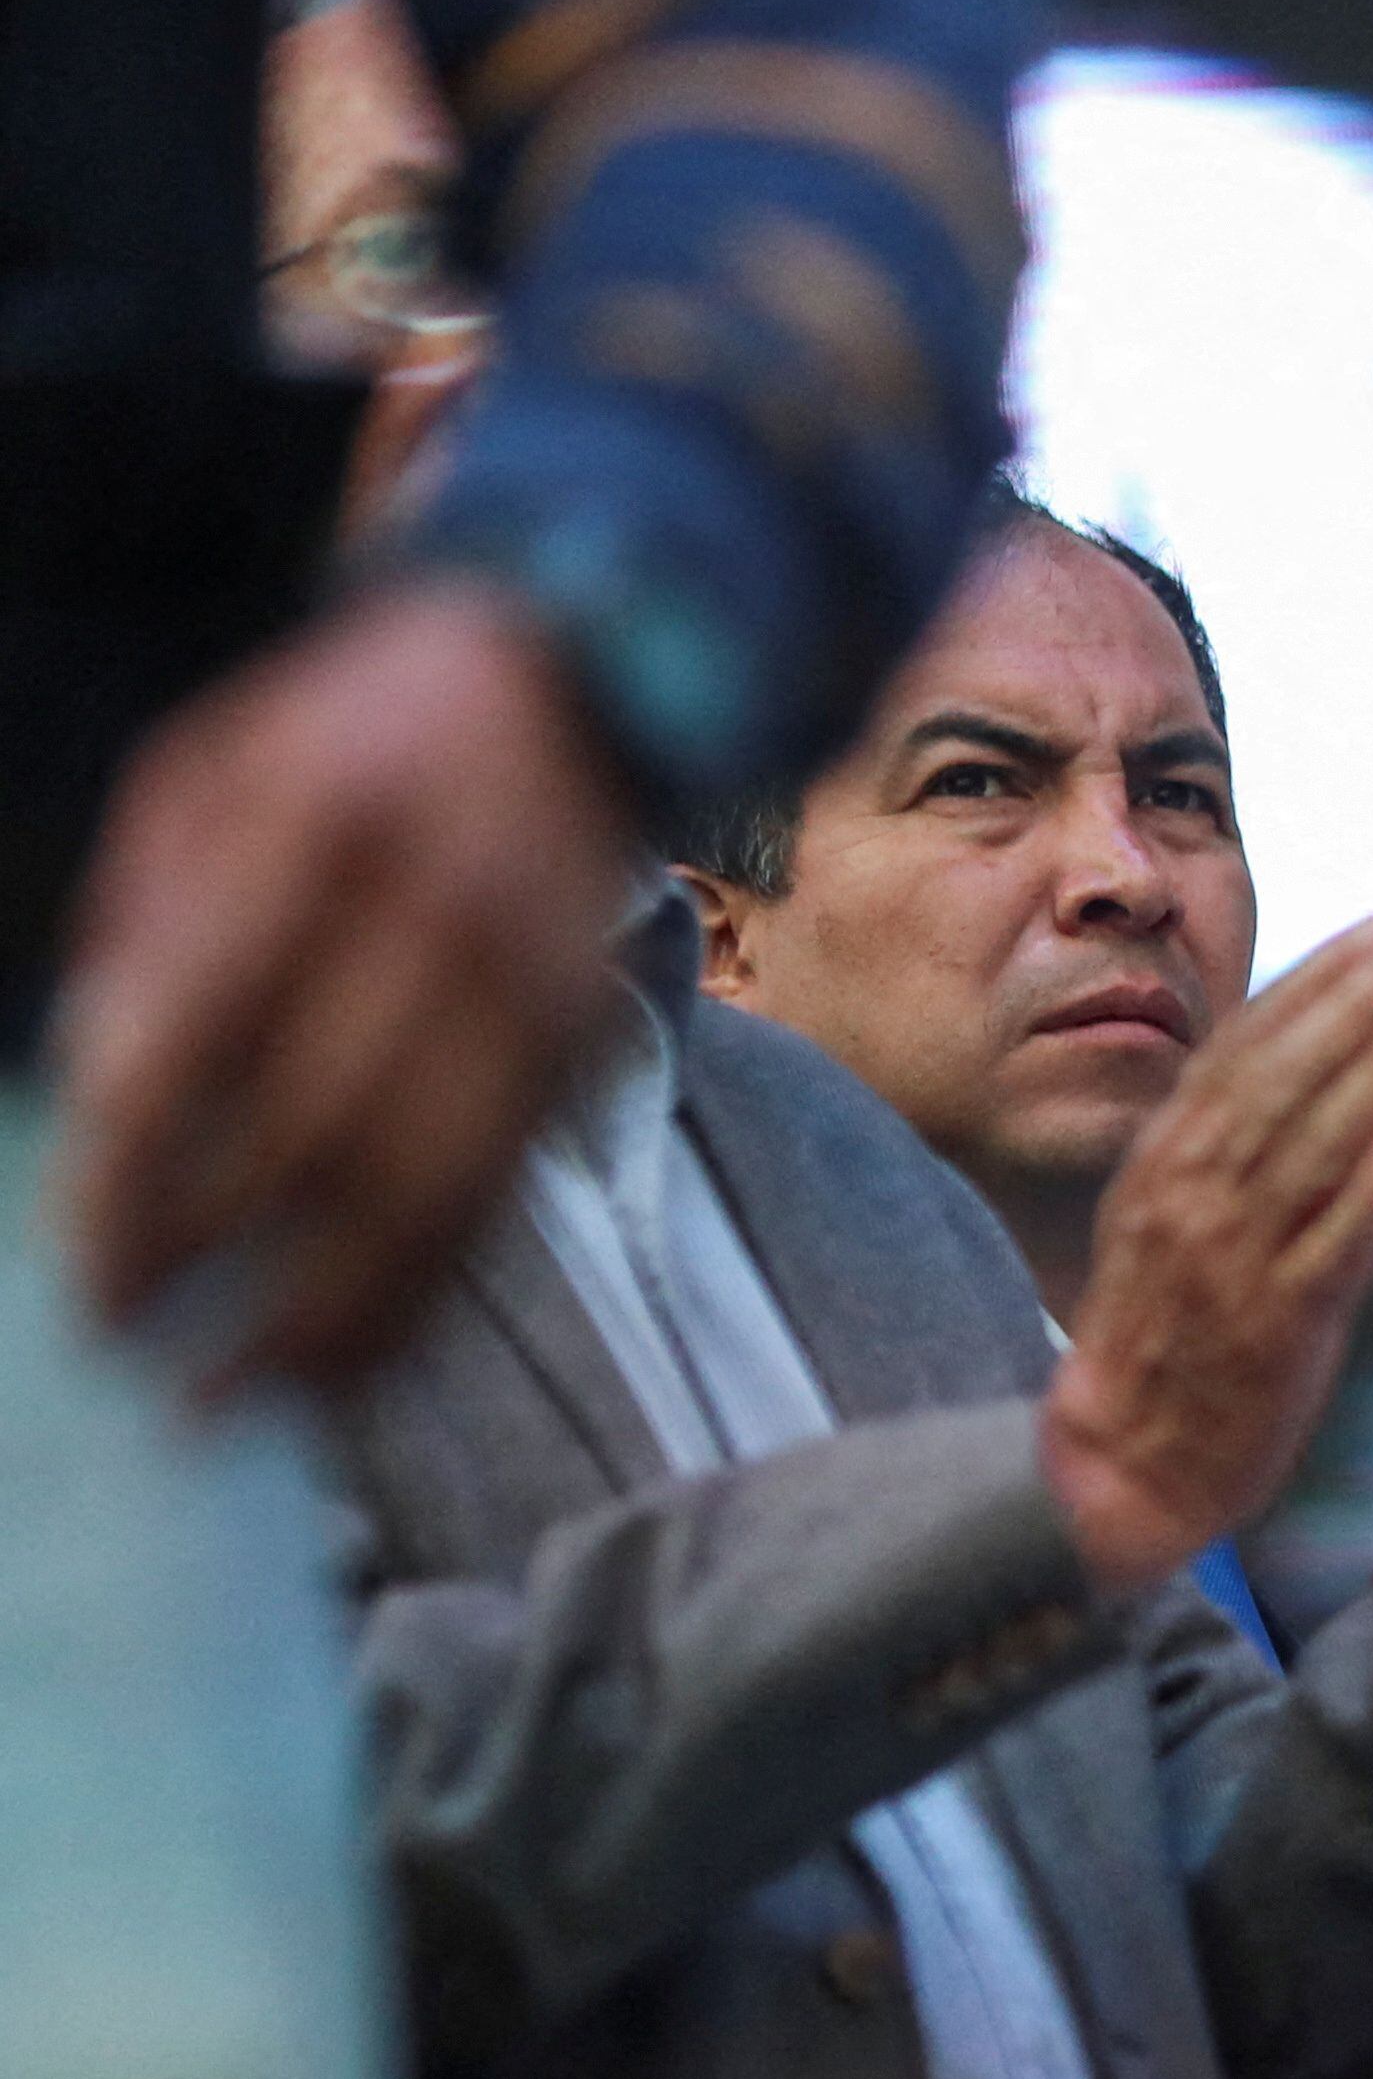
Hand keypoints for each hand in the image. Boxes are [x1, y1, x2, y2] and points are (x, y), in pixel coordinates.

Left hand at [53, 578, 636, 1387]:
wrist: (578, 675)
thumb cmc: (349, 738)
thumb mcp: (208, 775)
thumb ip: (145, 921)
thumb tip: (94, 1095)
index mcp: (310, 833)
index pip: (194, 1047)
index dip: (128, 1185)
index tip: (80, 1281)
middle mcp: (438, 915)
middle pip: (307, 1141)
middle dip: (207, 1268)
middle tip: (126, 1355)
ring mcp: (532, 983)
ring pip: (425, 1194)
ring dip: (323, 1321)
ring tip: (237, 1403)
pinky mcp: (585, 1039)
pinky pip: (498, 1197)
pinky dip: (420, 1295)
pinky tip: (350, 1365)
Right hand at [1041, 920, 1372, 1599]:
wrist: (1120, 1465)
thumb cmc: (1167, 1331)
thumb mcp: (1173, 1214)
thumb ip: (1232, 1139)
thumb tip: (1304, 1052)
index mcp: (1165, 1161)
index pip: (1246, 1048)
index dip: (1317, 983)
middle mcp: (1191, 1198)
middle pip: (1282, 1080)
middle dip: (1359, 1003)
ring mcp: (1232, 1262)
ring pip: (1311, 1147)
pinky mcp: (1276, 1330)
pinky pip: (1329, 1249)